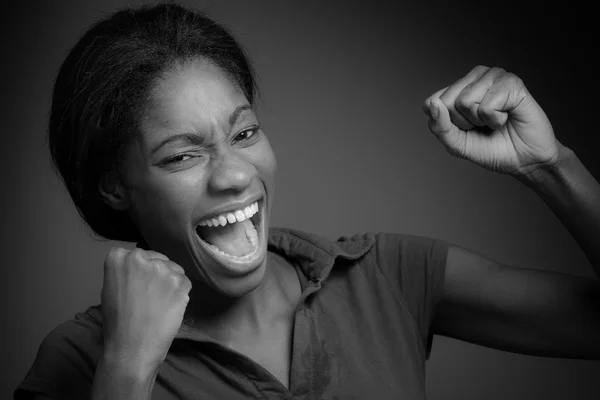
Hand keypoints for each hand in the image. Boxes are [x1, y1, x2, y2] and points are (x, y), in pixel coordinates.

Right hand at [100, 247, 191, 374]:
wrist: (131, 347)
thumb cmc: (116, 323)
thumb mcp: (109, 289)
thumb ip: (124, 272)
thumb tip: (139, 269)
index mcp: (118, 257)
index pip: (138, 255)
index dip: (142, 270)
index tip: (140, 284)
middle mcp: (139, 257)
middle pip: (157, 259)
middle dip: (158, 274)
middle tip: (152, 296)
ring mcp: (161, 268)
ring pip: (173, 269)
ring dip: (171, 283)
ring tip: (161, 304)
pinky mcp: (179, 281)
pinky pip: (185, 282)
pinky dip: (181, 294)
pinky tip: (170, 308)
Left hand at [423, 66, 560, 175]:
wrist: (524, 160)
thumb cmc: (492, 149)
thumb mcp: (456, 144)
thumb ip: (439, 126)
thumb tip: (433, 104)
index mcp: (458, 88)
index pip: (431, 103)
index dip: (447, 125)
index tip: (467, 129)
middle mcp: (475, 77)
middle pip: (447, 102)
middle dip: (463, 122)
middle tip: (483, 126)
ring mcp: (494, 76)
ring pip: (465, 101)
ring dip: (481, 120)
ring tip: (496, 120)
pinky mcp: (512, 82)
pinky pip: (487, 106)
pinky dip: (496, 120)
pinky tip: (507, 117)